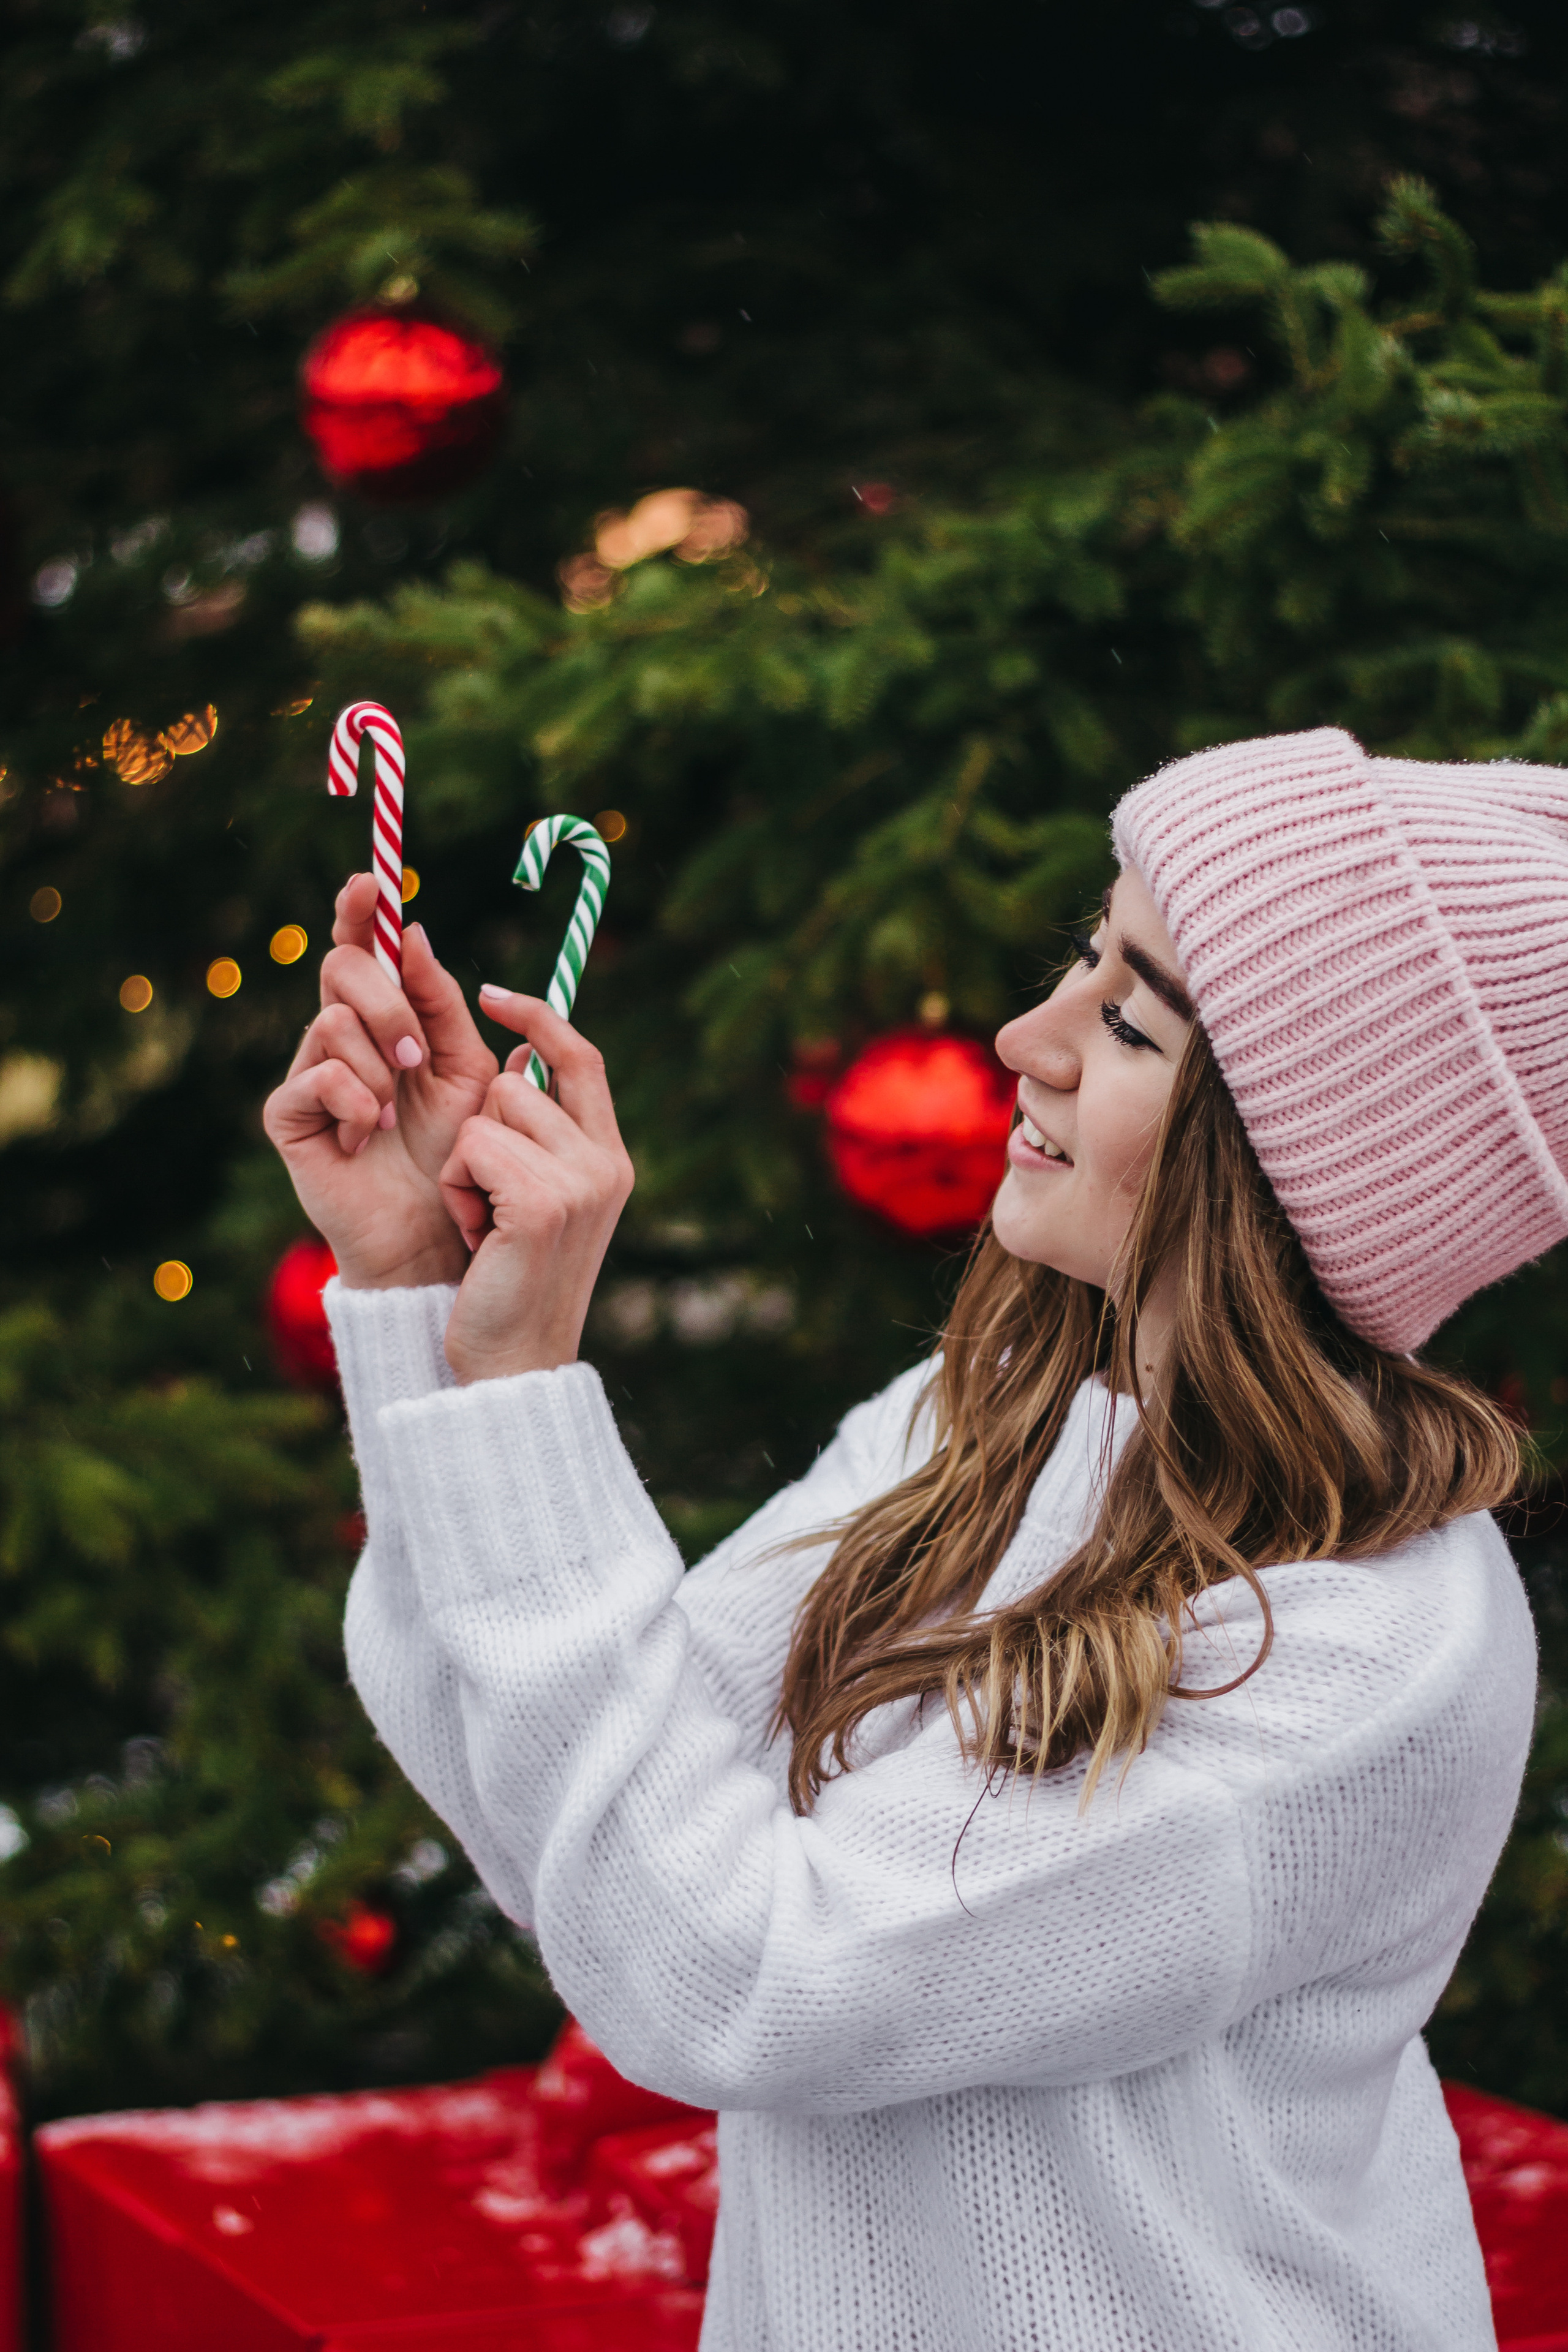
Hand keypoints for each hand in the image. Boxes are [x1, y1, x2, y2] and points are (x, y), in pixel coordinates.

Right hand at [262, 876, 498, 1289]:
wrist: (437, 1231)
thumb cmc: (457, 1151)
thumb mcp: (466, 1068)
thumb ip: (440, 1002)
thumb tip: (410, 931)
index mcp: (384, 1018)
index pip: (361, 948)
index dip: (358, 911)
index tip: (369, 880)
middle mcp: (340, 1037)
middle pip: (341, 968)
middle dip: (387, 1004)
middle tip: (417, 1057)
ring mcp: (308, 1073)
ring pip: (333, 1021)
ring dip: (380, 1068)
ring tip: (396, 1117)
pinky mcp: (287, 1115)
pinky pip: (317, 1077)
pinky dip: (357, 1104)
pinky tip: (369, 1138)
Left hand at [438, 988, 634, 1382]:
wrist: (513, 1363)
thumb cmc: (511, 1283)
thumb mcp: (535, 1199)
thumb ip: (539, 1133)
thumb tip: (522, 1056)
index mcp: (612, 1159)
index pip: (584, 1055)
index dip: (538, 1015)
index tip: (493, 994)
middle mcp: (605, 1164)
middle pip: (520, 1081)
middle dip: (481, 1130)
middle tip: (490, 1201)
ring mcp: (579, 1181)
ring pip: (489, 1110)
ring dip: (465, 1163)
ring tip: (484, 1221)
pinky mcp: (542, 1201)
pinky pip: (471, 1147)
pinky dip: (457, 1189)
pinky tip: (478, 1237)